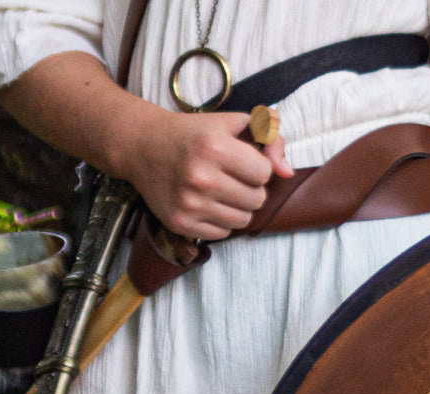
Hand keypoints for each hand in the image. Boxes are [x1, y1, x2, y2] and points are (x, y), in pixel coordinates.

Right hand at [0, 54, 295, 240]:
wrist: (142, 146)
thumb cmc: (195, 134)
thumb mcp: (232, 124)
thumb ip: (269, 138)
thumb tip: (288, 173)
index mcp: (213, 146)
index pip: (264, 173)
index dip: (258, 167)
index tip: (241, 160)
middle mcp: (200, 176)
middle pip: (257, 200)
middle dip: (251, 189)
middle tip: (231, 176)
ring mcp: (189, 204)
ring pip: (244, 220)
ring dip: (239, 207)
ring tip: (221, 190)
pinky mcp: (181, 224)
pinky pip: (223, 234)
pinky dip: (221, 221)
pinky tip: (206, 203)